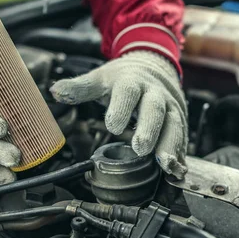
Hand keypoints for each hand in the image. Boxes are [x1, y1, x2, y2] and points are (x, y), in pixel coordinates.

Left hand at [50, 50, 187, 177]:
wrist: (155, 67)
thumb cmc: (124, 77)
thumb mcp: (101, 79)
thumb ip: (80, 88)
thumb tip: (55, 90)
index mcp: (132, 81)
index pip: (127, 92)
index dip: (121, 108)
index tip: (113, 126)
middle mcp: (154, 93)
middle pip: (155, 109)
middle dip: (150, 129)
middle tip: (141, 148)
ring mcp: (169, 106)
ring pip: (174, 124)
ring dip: (171, 145)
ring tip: (166, 164)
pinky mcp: (179, 120)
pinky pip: (182, 137)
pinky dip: (181, 154)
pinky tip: (177, 170)